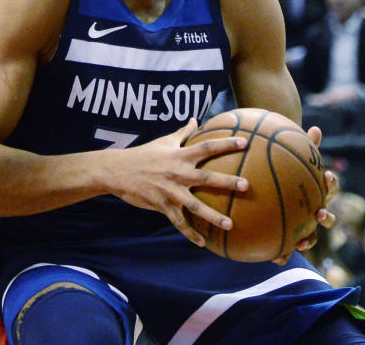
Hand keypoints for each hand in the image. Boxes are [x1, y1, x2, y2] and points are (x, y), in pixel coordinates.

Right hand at [109, 119, 248, 247]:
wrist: (118, 171)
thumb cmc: (143, 154)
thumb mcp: (164, 141)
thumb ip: (183, 132)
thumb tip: (195, 119)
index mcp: (179, 155)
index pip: (206, 147)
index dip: (225, 143)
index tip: (245, 142)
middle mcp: (177, 173)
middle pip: (206, 177)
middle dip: (226, 181)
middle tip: (246, 185)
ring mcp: (170, 191)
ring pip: (195, 205)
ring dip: (213, 216)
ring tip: (231, 224)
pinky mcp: (162, 205)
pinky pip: (179, 222)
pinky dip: (190, 234)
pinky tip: (203, 244)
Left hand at [272, 125, 337, 263]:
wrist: (281, 186)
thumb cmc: (289, 168)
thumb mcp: (295, 157)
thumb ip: (305, 146)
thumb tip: (315, 127)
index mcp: (317, 191)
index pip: (330, 185)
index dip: (331, 182)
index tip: (327, 175)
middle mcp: (315, 208)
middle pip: (327, 215)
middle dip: (325, 216)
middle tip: (318, 213)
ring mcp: (305, 223)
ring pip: (311, 235)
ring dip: (307, 240)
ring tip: (300, 244)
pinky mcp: (291, 234)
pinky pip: (288, 245)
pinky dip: (284, 252)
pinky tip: (274, 258)